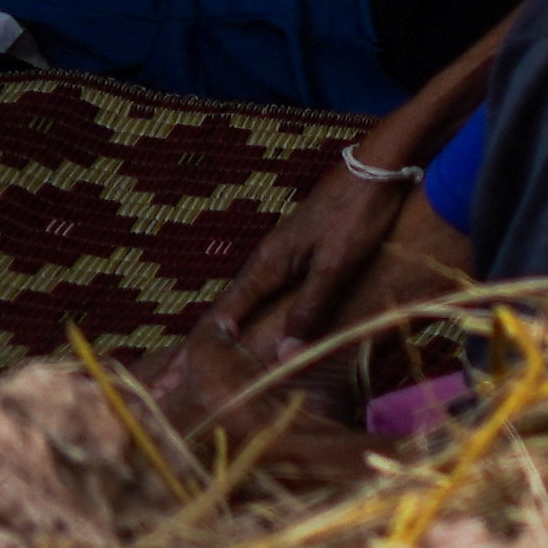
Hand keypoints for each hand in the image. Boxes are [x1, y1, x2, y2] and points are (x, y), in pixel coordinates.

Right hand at [152, 157, 413, 429]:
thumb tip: (281, 356)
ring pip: (245, 301)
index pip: (223, 318)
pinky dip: (248, 315)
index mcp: (267, 266)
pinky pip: (265, 291)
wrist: (380, 163)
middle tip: (167, 384)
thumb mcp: (336, 264)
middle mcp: (266, 261)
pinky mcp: (302, 249)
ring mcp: (283, 254)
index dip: (197, 352)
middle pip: (226, 312)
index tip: (167, 385)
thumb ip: (310, 307)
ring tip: (203, 363)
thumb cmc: (358, 212)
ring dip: (223, 333)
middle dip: (198, 349)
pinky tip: (253, 325)